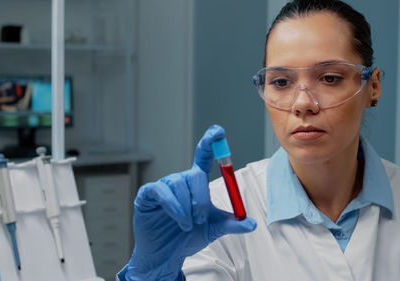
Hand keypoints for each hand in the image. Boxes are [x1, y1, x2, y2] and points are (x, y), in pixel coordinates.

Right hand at [125, 125, 256, 280]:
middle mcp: (181, 181)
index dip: (210, 142)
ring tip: (188, 224)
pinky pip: (160, 191)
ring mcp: (163, 187)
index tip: (218, 131)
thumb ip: (232, 223)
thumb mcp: (215, 229)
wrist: (167, 256)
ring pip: (178, 184)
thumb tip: (252, 223)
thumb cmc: (189, 237)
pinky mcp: (147, 195)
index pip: (204, 156)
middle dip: (201, 197)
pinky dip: (172, 205)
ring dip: (187, 206)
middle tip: (201, 218)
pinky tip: (178, 218)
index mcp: (197, 183)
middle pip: (194, 174)